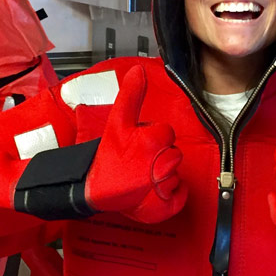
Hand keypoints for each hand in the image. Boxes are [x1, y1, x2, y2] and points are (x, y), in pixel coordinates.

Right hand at [85, 65, 186, 223]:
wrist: (95, 187)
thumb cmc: (108, 154)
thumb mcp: (118, 121)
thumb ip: (132, 94)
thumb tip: (139, 69)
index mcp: (155, 139)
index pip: (167, 133)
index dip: (153, 137)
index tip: (138, 144)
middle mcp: (162, 162)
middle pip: (174, 153)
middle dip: (159, 155)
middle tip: (138, 161)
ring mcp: (164, 186)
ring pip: (176, 173)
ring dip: (163, 175)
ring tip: (142, 176)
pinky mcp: (165, 206)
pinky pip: (180, 195)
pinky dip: (172, 194)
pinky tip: (154, 190)